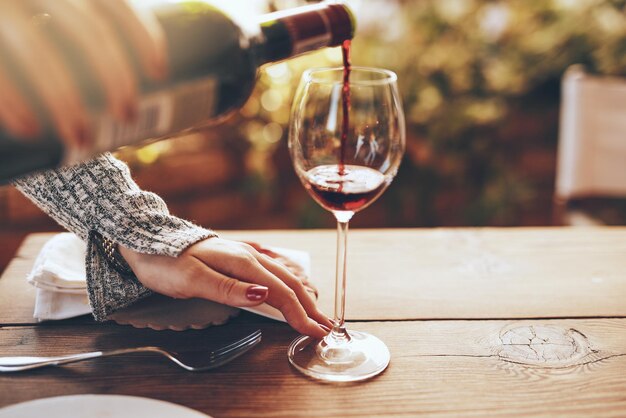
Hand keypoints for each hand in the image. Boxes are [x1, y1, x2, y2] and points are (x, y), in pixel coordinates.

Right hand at [0, 0, 166, 146]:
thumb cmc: (11, 13)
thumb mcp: (41, 6)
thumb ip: (71, 19)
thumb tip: (137, 66)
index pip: (114, 0)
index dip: (143, 34)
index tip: (159, 72)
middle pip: (87, 31)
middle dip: (115, 79)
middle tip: (128, 117)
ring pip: (40, 52)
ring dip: (66, 102)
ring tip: (82, 141)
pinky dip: (12, 100)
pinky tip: (30, 130)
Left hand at [119, 238, 332, 338]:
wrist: (146, 240)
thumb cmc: (166, 262)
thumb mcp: (193, 279)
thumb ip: (230, 288)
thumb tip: (265, 295)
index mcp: (242, 262)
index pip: (279, 292)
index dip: (298, 314)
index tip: (314, 332)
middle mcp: (248, 256)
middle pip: (288, 283)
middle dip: (309, 306)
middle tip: (326, 327)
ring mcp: (244, 254)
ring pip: (283, 275)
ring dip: (303, 294)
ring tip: (317, 310)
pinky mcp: (238, 256)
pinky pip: (273, 268)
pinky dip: (289, 281)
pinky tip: (294, 283)